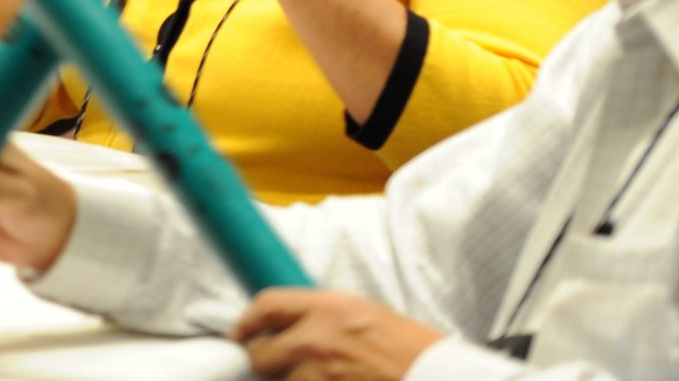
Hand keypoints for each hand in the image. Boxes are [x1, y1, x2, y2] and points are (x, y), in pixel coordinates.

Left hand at [235, 289, 443, 380]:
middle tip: (272, 366)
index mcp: (329, 308)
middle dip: (263, 362)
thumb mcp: (366, 316)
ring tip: (320, 378)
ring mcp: (320, 375)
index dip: (246, 321)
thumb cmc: (411, 351)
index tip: (240, 333)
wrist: (438, 377)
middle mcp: (317, 339)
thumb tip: (288, 327)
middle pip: (260, 353)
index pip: (267, 305)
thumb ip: (323, 319)